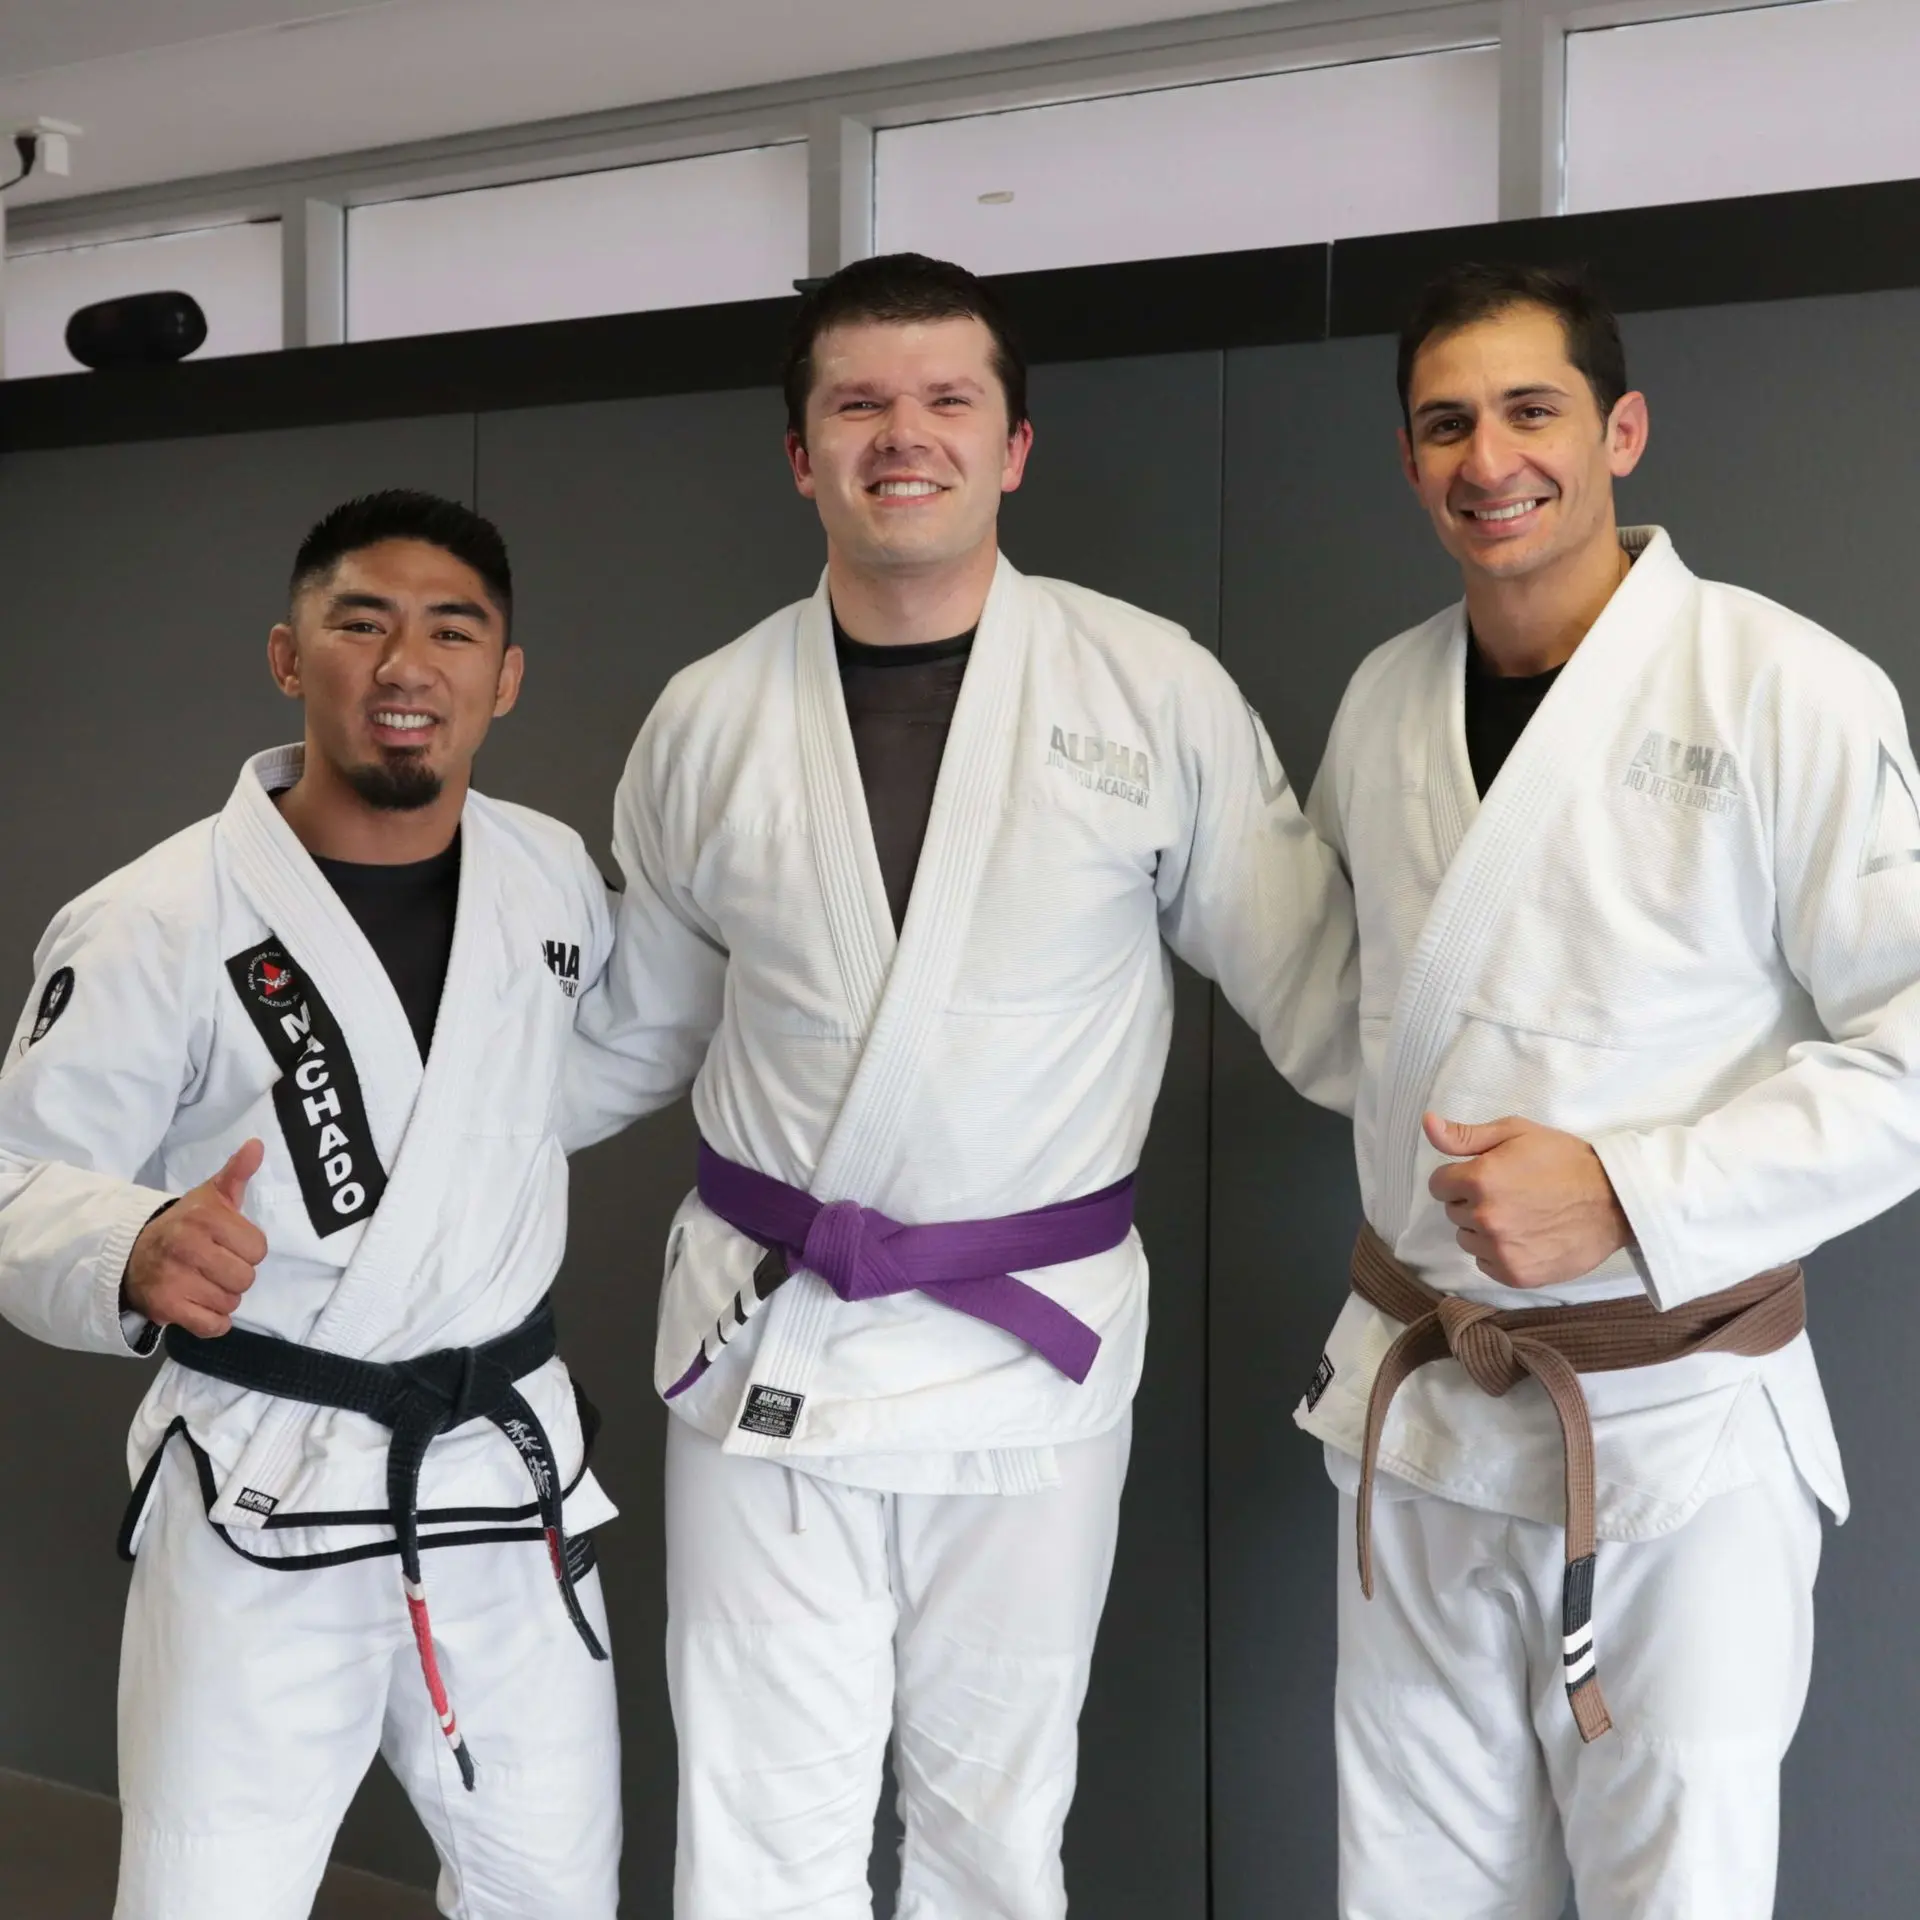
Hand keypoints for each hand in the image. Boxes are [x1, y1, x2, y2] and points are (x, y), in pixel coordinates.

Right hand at [125, 1141, 267, 1336]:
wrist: (131, 1255)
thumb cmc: (184, 1225)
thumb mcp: (210, 1197)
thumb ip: (236, 1174)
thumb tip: (257, 1145)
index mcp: (205, 1218)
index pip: (258, 1249)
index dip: (247, 1251)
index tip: (228, 1245)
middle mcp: (188, 1247)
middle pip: (246, 1279)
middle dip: (236, 1276)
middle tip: (215, 1266)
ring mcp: (175, 1279)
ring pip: (231, 1303)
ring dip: (223, 1298)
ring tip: (204, 1283)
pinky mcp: (166, 1308)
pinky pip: (212, 1326)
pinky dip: (212, 1321)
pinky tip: (200, 1305)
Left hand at [1424, 1113, 1629, 1289]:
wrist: (1614, 1200)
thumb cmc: (1565, 1160)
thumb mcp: (1516, 1132)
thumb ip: (1465, 1135)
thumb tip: (1427, 1124)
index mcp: (1480, 1180)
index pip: (1438, 1185)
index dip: (1459, 1178)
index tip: (1484, 1175)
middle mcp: (1484, 1218)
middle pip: (1453, 1212)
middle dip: (1473, 1201)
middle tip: (1510, 1193)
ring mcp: (1500, 1250)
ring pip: (1467, 1240)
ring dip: (1483, 1230)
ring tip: (1520, 1216)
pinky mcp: (1516, 1274)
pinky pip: (1486, 1264)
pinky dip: (1499, 1253)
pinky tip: (1526, 1237)